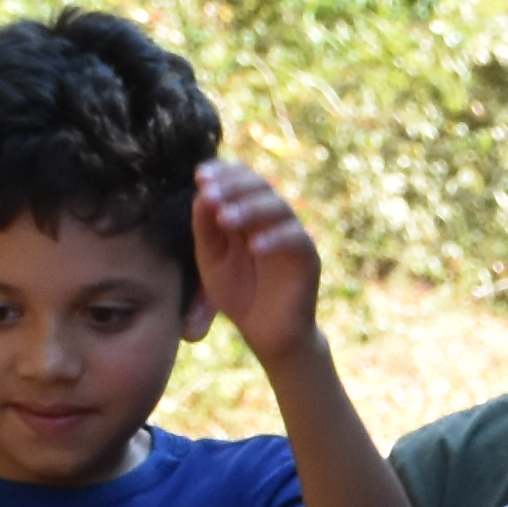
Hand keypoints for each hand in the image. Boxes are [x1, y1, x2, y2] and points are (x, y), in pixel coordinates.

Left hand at [192, 160, 331, 369]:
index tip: (200, 176)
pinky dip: (274, 239)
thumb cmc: (239, 294)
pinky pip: (295, 239)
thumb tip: (203, 192)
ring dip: (249, 209)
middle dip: (233, 187)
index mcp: (248, 213)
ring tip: (224, 220)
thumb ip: (205, 227)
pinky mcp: (308, 257)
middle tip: (210, 195)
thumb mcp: (210, 257)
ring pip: (278, 208)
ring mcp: (292, 235)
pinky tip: (254, 247)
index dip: (224, 172)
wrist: (265, 334)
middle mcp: (272, 219)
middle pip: (260, 186)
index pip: (241, 179)